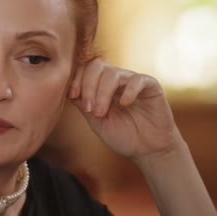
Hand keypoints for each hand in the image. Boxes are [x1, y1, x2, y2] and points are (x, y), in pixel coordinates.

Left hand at [67, 58, 183, 161]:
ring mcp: (133, 82)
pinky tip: (124, 104)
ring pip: (113, 73)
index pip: (85, 68)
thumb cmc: (123, 136)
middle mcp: (117, 80)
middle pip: (97, 65)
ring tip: (101, 113)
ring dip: (102, 93)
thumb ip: (83, 104)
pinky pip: (138, 80)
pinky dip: (128, 91)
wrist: (149, 150)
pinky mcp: (151, 87)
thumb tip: (65, 89)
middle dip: (88, 85)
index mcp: (101, 85)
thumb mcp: (96, 121)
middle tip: (89, 108)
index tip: (72, 96)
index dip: (76, 78)